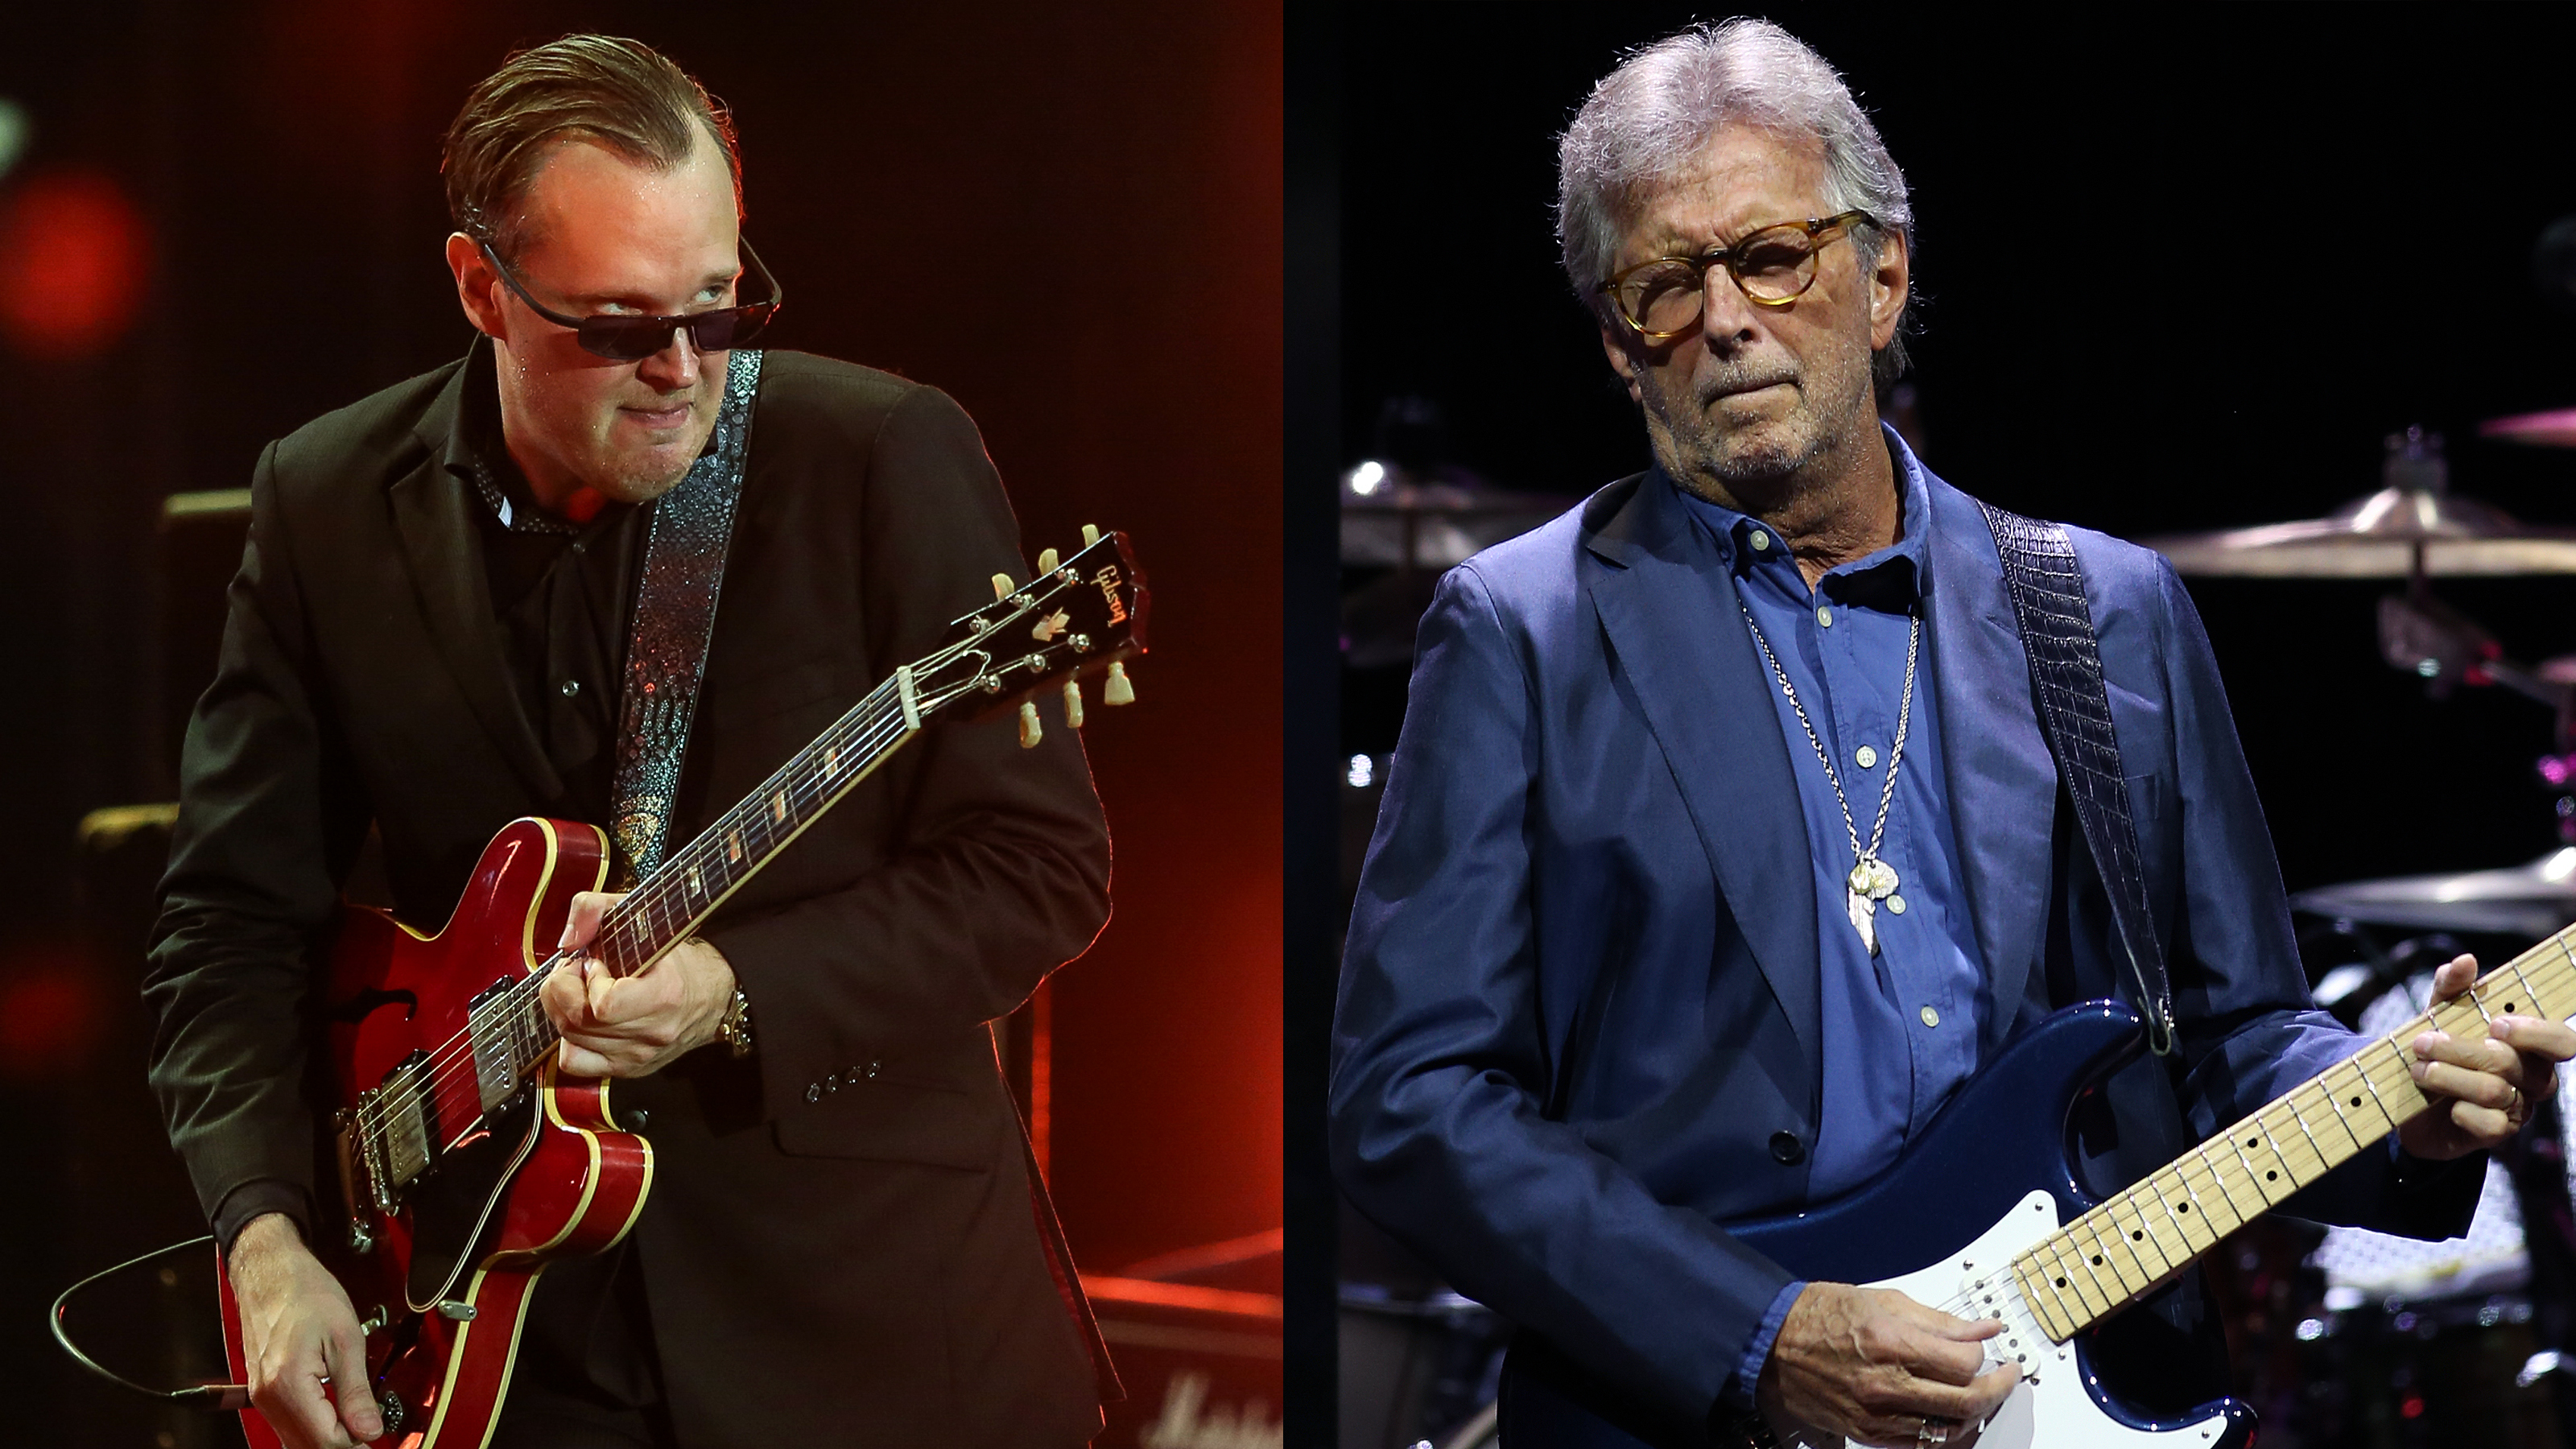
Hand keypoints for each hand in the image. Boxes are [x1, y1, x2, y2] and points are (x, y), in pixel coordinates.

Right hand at [227, 1213, 381, 1448]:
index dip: (357, 1441)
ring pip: (294, 1439)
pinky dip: (311, 1426)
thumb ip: (356, 1392)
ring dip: (326, 1438)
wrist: (272, 1273)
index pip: (326, 1440)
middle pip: (307, 1446)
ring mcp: (261, 1395)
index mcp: (289, 1385)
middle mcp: (268, 1398)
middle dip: (342, 1443)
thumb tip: (370, 1430)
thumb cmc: (307, 1294)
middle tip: (370, 1430)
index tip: (377, 1434)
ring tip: (357, 1424)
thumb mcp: (346, 1340)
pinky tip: (333, 1415)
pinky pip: (286, 1424)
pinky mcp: (261, 1390)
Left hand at [542, 890, 737, 1077]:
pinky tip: (583, 1019)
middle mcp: (652, 1033)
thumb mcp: (641, 916)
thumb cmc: (676, 958)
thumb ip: (596, 909)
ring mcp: (638, 1056)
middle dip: (562, 989)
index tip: (596, 962)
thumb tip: (568, 938)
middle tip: (577, 971)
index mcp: (664, 996)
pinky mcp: (627, 1068)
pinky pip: (575, 1062)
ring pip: (570, 1041)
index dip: (587, 980)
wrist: (712, 995)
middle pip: (577, 1022)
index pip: (602, 1006)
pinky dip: (569, 1038)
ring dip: (563, 1010)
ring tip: (582, 992)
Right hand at [1755, 1282, 2016, 1448]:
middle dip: (1997, 1389)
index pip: (1964, 1362)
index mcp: (1890, 1342)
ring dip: (1974, 1415)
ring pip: (1949, 1429)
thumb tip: (1983, 1329)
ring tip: (1978, 1396)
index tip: (1988, 1347)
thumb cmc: (1819, 1316)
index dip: (1984, 1355)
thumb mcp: (1882, 1301)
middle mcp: (1885, 1383)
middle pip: (1966, 1401)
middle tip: (2005, 1378)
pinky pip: (1921, 1444)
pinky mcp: (1867, 1433)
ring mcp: (1877, 1414)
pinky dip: (1943, 1432)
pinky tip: (1947, 1415)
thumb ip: (1939, 1321)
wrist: (1771, 1345)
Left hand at [2397, 954, 2575, 1159]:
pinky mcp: (2498, 1133)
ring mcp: (2518, 1107)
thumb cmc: (2439, 1050)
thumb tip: (2466, 961)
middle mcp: (2533, 1077)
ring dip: (2448, 1076)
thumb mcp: (2439, 1013)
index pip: (2562, 1041)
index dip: (2536, 1033)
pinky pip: (2488, 1123)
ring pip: (2495, 1091)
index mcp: (2531, 1046)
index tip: (2495, 1024)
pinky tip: (2441, 1104)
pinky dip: (2459, 1110)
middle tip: (2423, 1042)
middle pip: (2511, 1062)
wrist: (2410, 1100)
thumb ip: (2452, 987)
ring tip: (2418, 1069)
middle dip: (2460, 1050)